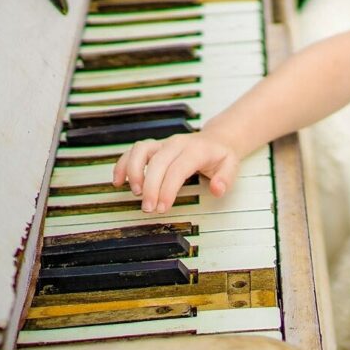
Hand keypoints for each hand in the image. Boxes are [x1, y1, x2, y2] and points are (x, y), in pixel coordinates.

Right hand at [112, 132, 238, 213]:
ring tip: (135, 193)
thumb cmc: (220, 156)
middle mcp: (177, 144)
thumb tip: (217, 189)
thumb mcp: (231, 167)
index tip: (162, 208)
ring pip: (141, 150)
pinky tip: (118, 182)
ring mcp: (163, 143)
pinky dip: (122, 164)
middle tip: (148, 208)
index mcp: (196, 150)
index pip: (178, 168)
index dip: (167, 189)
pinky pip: (133, 151)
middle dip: (150, 187)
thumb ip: (225, 179)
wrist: (216, 140)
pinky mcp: (153, 147)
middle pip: (158, 162)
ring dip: (133, 171)